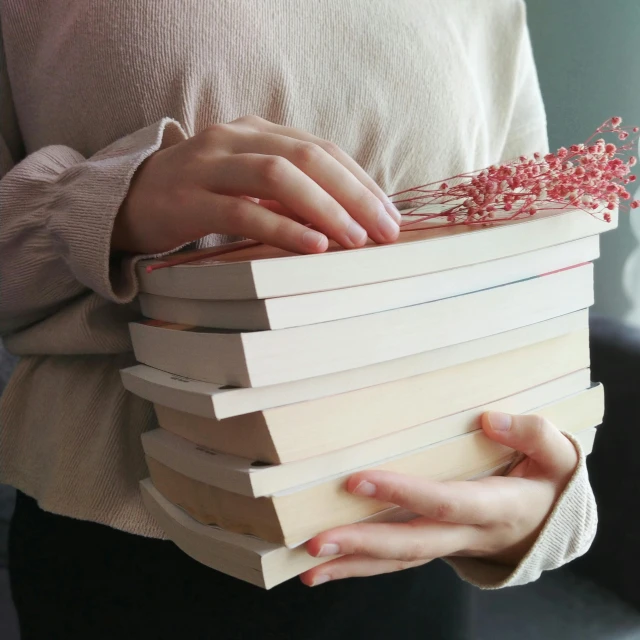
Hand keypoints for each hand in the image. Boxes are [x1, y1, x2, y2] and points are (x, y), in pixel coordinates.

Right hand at [111, 115, 399, 254]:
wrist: (128, 200)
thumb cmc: (201, 195)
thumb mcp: (249, 185)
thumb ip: (290, 192)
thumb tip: (347, 219)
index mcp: (258, 132)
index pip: (322, 149)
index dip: (361, 182)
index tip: (390, 215)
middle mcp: (236, 139)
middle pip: (308, 158)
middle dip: (354, 195)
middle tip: (386, 232)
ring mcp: (209, 166)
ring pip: (279, 177)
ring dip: (326, 209)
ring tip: (356, 240)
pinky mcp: (189, 200)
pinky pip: (244, 211)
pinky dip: (284, 228)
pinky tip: (313, 246)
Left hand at [300, 411, 578, 586]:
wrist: (548, 523)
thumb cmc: (546, 480)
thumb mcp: (557, 455)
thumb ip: (532, 435)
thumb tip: (489, 420)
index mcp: (497, 507)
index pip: (445, 502)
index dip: (404, 493)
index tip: (359, 481)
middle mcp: (468, 534)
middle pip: (413, 543)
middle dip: (364, 543)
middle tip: (317, 541)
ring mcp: (449, 544)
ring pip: (400, 561)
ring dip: (354, 565)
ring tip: (309, 566)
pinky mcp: (435, 544)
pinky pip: (398, 560)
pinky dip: (362, 566)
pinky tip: (328, 567)